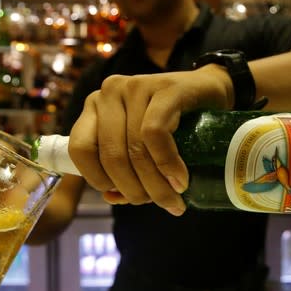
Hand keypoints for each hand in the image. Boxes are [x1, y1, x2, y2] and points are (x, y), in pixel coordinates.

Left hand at [68, 65, 232, 214]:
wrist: (211, 91)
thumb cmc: (174, 123)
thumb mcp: (142, 146)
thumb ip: (124, 170)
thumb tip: (111, 198)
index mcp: (94, 107)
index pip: (79, 149)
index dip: (98, 179)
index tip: (125, 194)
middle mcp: (109, 93)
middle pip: (110, 155)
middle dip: (134, 190)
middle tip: (159, 203)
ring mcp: (136, 86)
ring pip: (134, 149)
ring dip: (155, 184)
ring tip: (173, 198)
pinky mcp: (164, 87)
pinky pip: (154, 133)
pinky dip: (167, 164)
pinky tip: (180, 180)